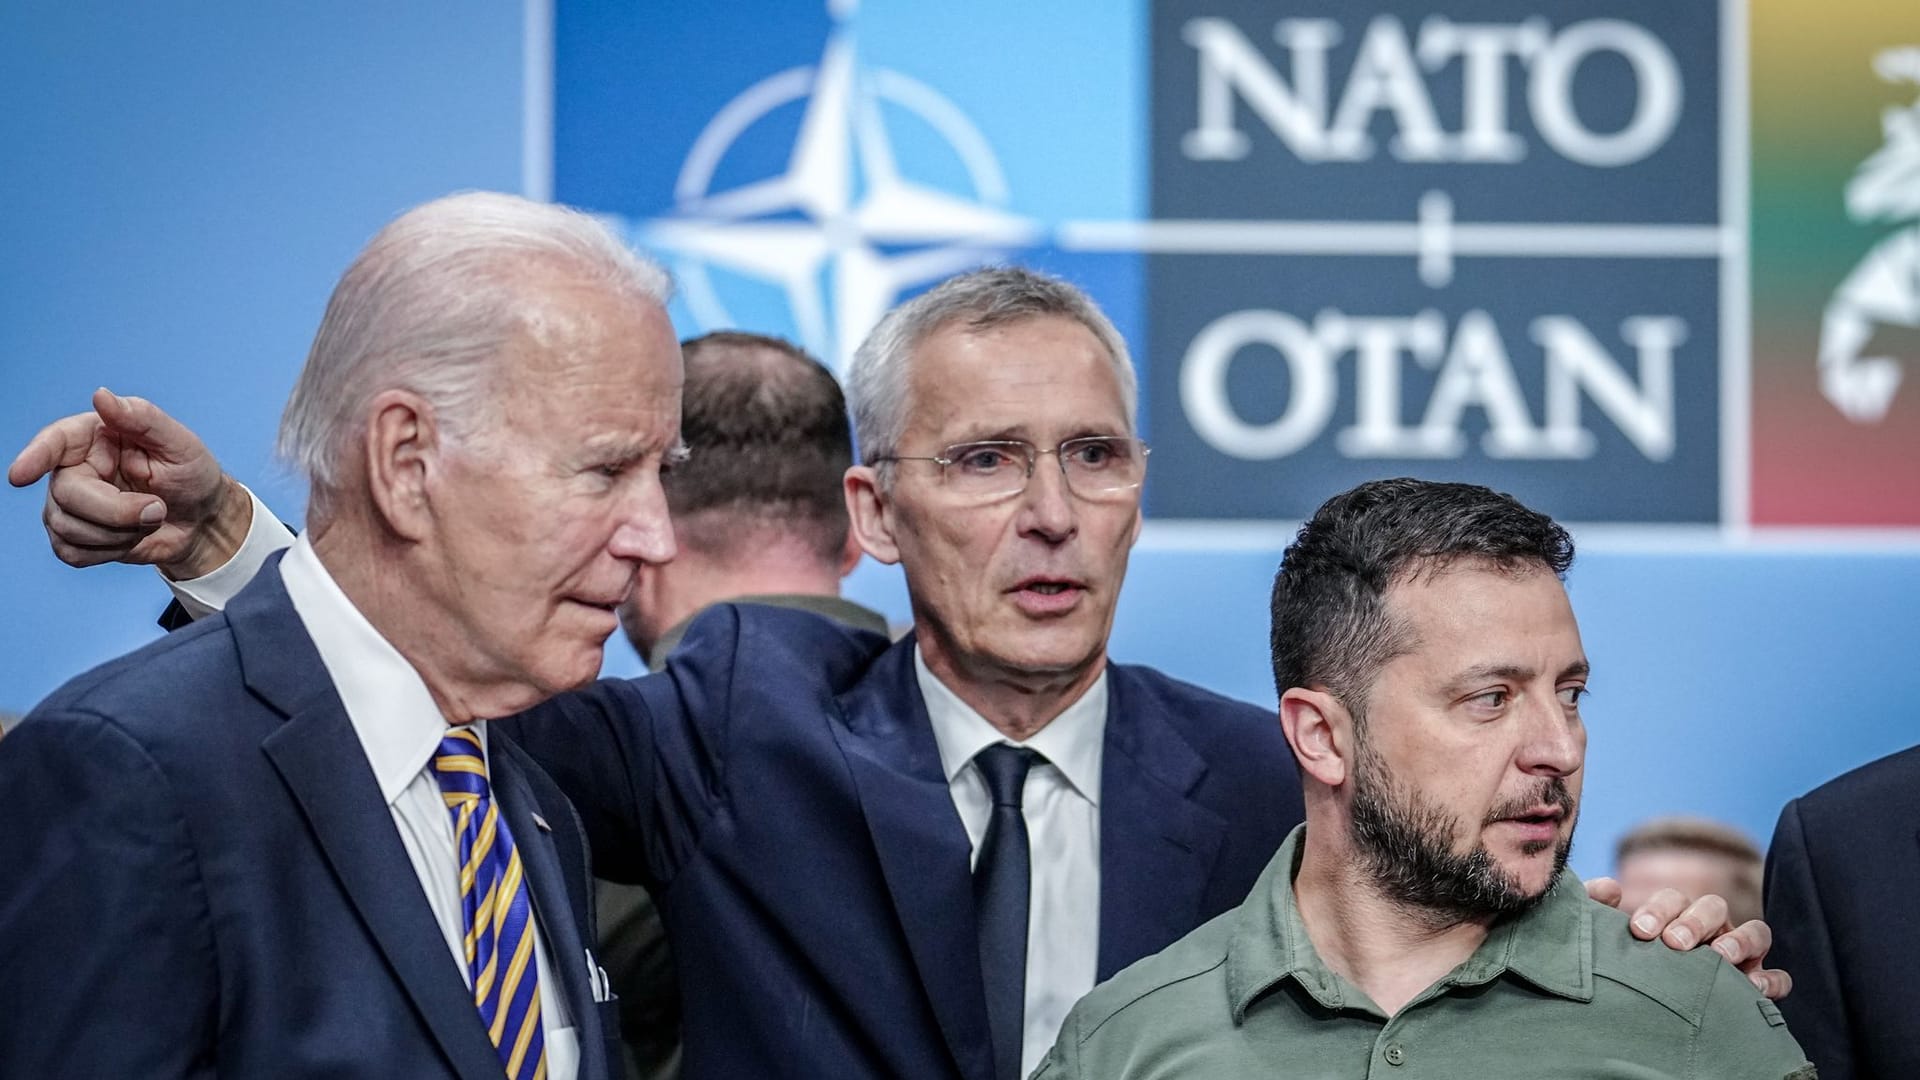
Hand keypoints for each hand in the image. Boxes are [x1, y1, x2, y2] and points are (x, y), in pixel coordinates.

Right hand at [7, 388, 244, 578]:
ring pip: (67, 528)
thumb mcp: (180, 443)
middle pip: (66, 495)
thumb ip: (142, 418)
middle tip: (158, 509)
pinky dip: (109, 552)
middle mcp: (74, 468)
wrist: (202, 520)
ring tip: (149, 520)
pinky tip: (131, 538)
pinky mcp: (74, 536)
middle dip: (116, 512)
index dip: (35, 456)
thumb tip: (101, 396)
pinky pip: (72, 553)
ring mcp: (69, 504)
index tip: (20, 476)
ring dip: (119, 534)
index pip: (55, 442)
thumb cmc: (192, 475)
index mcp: (94, 437)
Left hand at [1585, 877, 1789, 999]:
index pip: (1673, 899)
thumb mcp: (1612, 941)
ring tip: (1719, 956)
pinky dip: (1771, 979)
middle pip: (1712, 908)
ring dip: (1738, 940)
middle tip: (1674, 943)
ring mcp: (1741, 955)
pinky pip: (1778, 977)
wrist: (1650, 1017)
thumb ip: (1599, 909)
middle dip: (1694, 922)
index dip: (1658, 909)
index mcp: (1676, 917)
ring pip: (1754, 931)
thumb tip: (1609, 887)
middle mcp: (1711, 930)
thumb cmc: (1632, 969)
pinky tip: (1753, 988)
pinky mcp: (1761, 984)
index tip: (1640, 931)